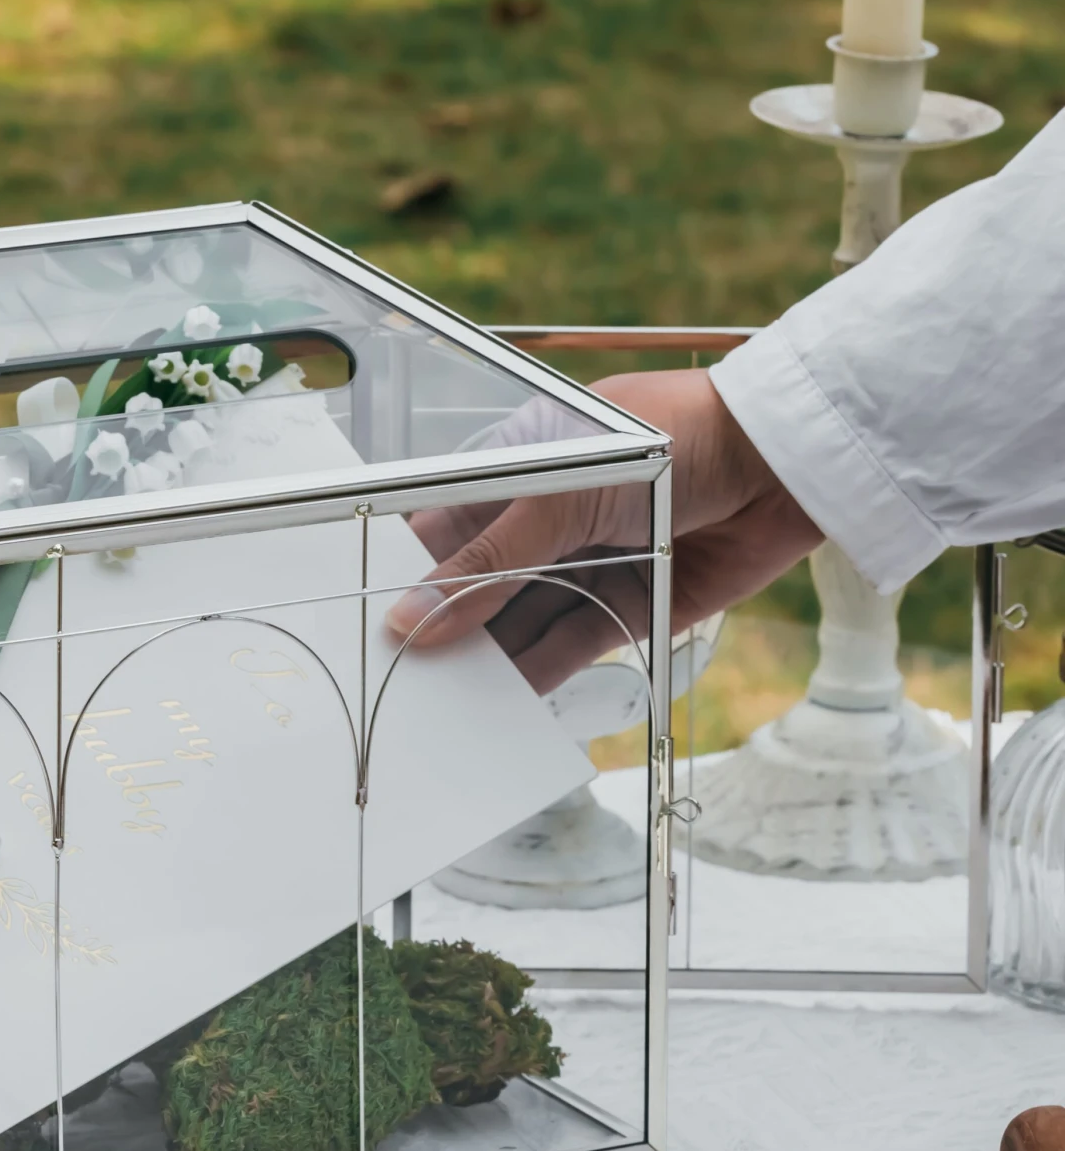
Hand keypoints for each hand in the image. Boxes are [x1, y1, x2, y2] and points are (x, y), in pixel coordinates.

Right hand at [385, 368, 822, 691]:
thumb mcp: (559, 496)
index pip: (441, 531)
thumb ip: (487, 563)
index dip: (405, 576)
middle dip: (442, 629)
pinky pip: (568, 648)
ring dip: (486, 662)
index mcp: (514, 473)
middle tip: (399, 681)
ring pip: (517, 624)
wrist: (781, 464)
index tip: (369, 620)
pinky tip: (505, 703)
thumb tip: (414, 618)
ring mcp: (582, 566)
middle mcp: (542, 523)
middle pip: (475, 587)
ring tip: (444, 707)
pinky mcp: (624, 607)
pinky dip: (539, 675)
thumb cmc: (668, 443)